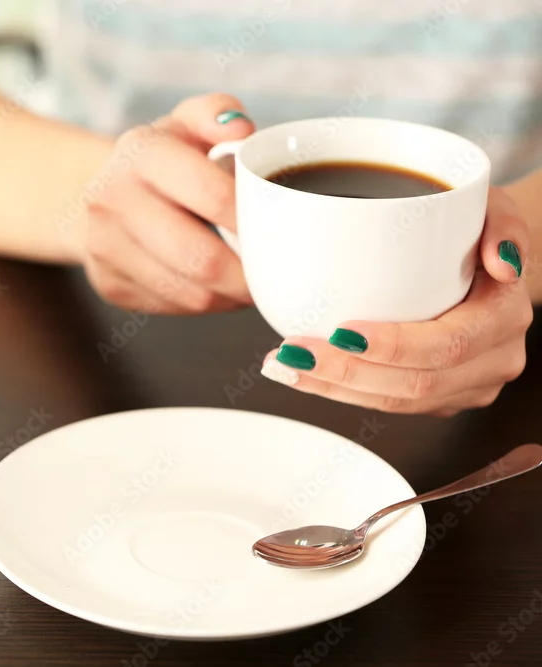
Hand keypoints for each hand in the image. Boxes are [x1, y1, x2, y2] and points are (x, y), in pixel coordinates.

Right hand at [79, 95, 254, 313]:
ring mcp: (104, 246)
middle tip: (274, 272)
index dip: (257, 220)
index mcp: (140, 152)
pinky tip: (217, 287)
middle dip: (247, 274)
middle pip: (200, 258)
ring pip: (189, 293)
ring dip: (230, 295)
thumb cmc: (162, 159)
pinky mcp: (108, 284)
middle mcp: (112, 198)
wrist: (99, 194)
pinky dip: (206, 303)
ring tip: (251, 282)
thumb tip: (242, 131)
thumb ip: (218, 114)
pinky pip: (173, 307)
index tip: (282, 230)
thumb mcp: (188, 122)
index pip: (213, 196)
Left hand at [260, 187, 531, 415]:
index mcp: (503, 315)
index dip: (394, 346)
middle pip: (415, 384)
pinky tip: (301, 373)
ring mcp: (467, 385)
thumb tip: (502, 261)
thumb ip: (501, 222)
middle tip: (293, 351)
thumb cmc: (475, 226)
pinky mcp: (440, 397)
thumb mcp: (489, 204)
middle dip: (346, 372)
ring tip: (284, 364)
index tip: (341, 331)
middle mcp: (493, 360)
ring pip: (395, 402)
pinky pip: (387, 403)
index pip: (447, 345)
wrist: (484, 260)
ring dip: (333, 386)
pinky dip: (340, 390)